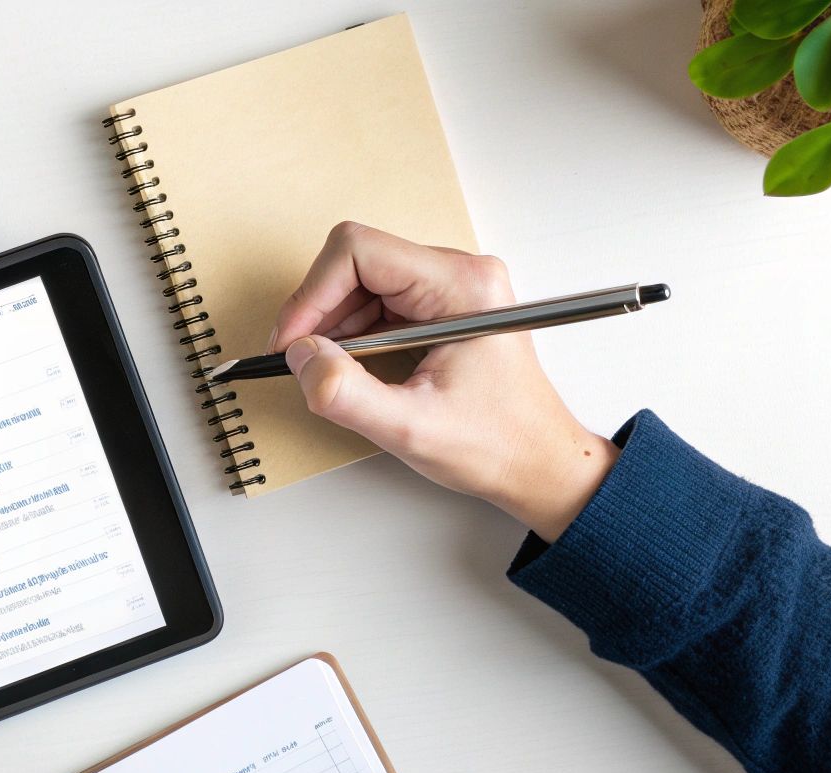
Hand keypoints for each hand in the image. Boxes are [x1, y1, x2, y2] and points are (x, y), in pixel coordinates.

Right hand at [269, 222, 615, 539]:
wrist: (539, 464)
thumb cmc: (498, 445)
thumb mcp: (411, 429)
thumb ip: (346, 393)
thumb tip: (300, 357)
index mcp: (462, 287)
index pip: (360, 251)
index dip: (312, 294)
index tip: (291, 341)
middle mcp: (460, 274)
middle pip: (358, 261)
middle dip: (319, 310)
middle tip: (299, 359)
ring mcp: (452, 288)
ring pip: (363, 280)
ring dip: (334, 324)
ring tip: (330, 371)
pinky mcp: (443, 307)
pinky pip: (379, 301)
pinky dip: (353, 332)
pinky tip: (352, 368)